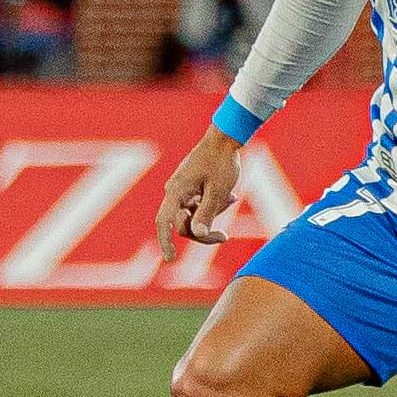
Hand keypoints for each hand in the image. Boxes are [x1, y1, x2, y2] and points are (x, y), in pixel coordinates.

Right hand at [155, 129, 243, 260]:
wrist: (226, 138)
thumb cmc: (222, 162)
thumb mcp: (218, 191)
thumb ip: (207, 213)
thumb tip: (197, 233)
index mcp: (176, 191)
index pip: (164, 222)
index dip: (165, 242)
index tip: (171, 258)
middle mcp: (175, 191)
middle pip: (183, 224)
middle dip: (204, 230)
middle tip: (225, 237)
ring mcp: (183, 190)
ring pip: (194, 216)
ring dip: (212, 215)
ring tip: (231, 198)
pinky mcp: (191, 187)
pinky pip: (199, 206)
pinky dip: (213, 205)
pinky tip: (230, 195)